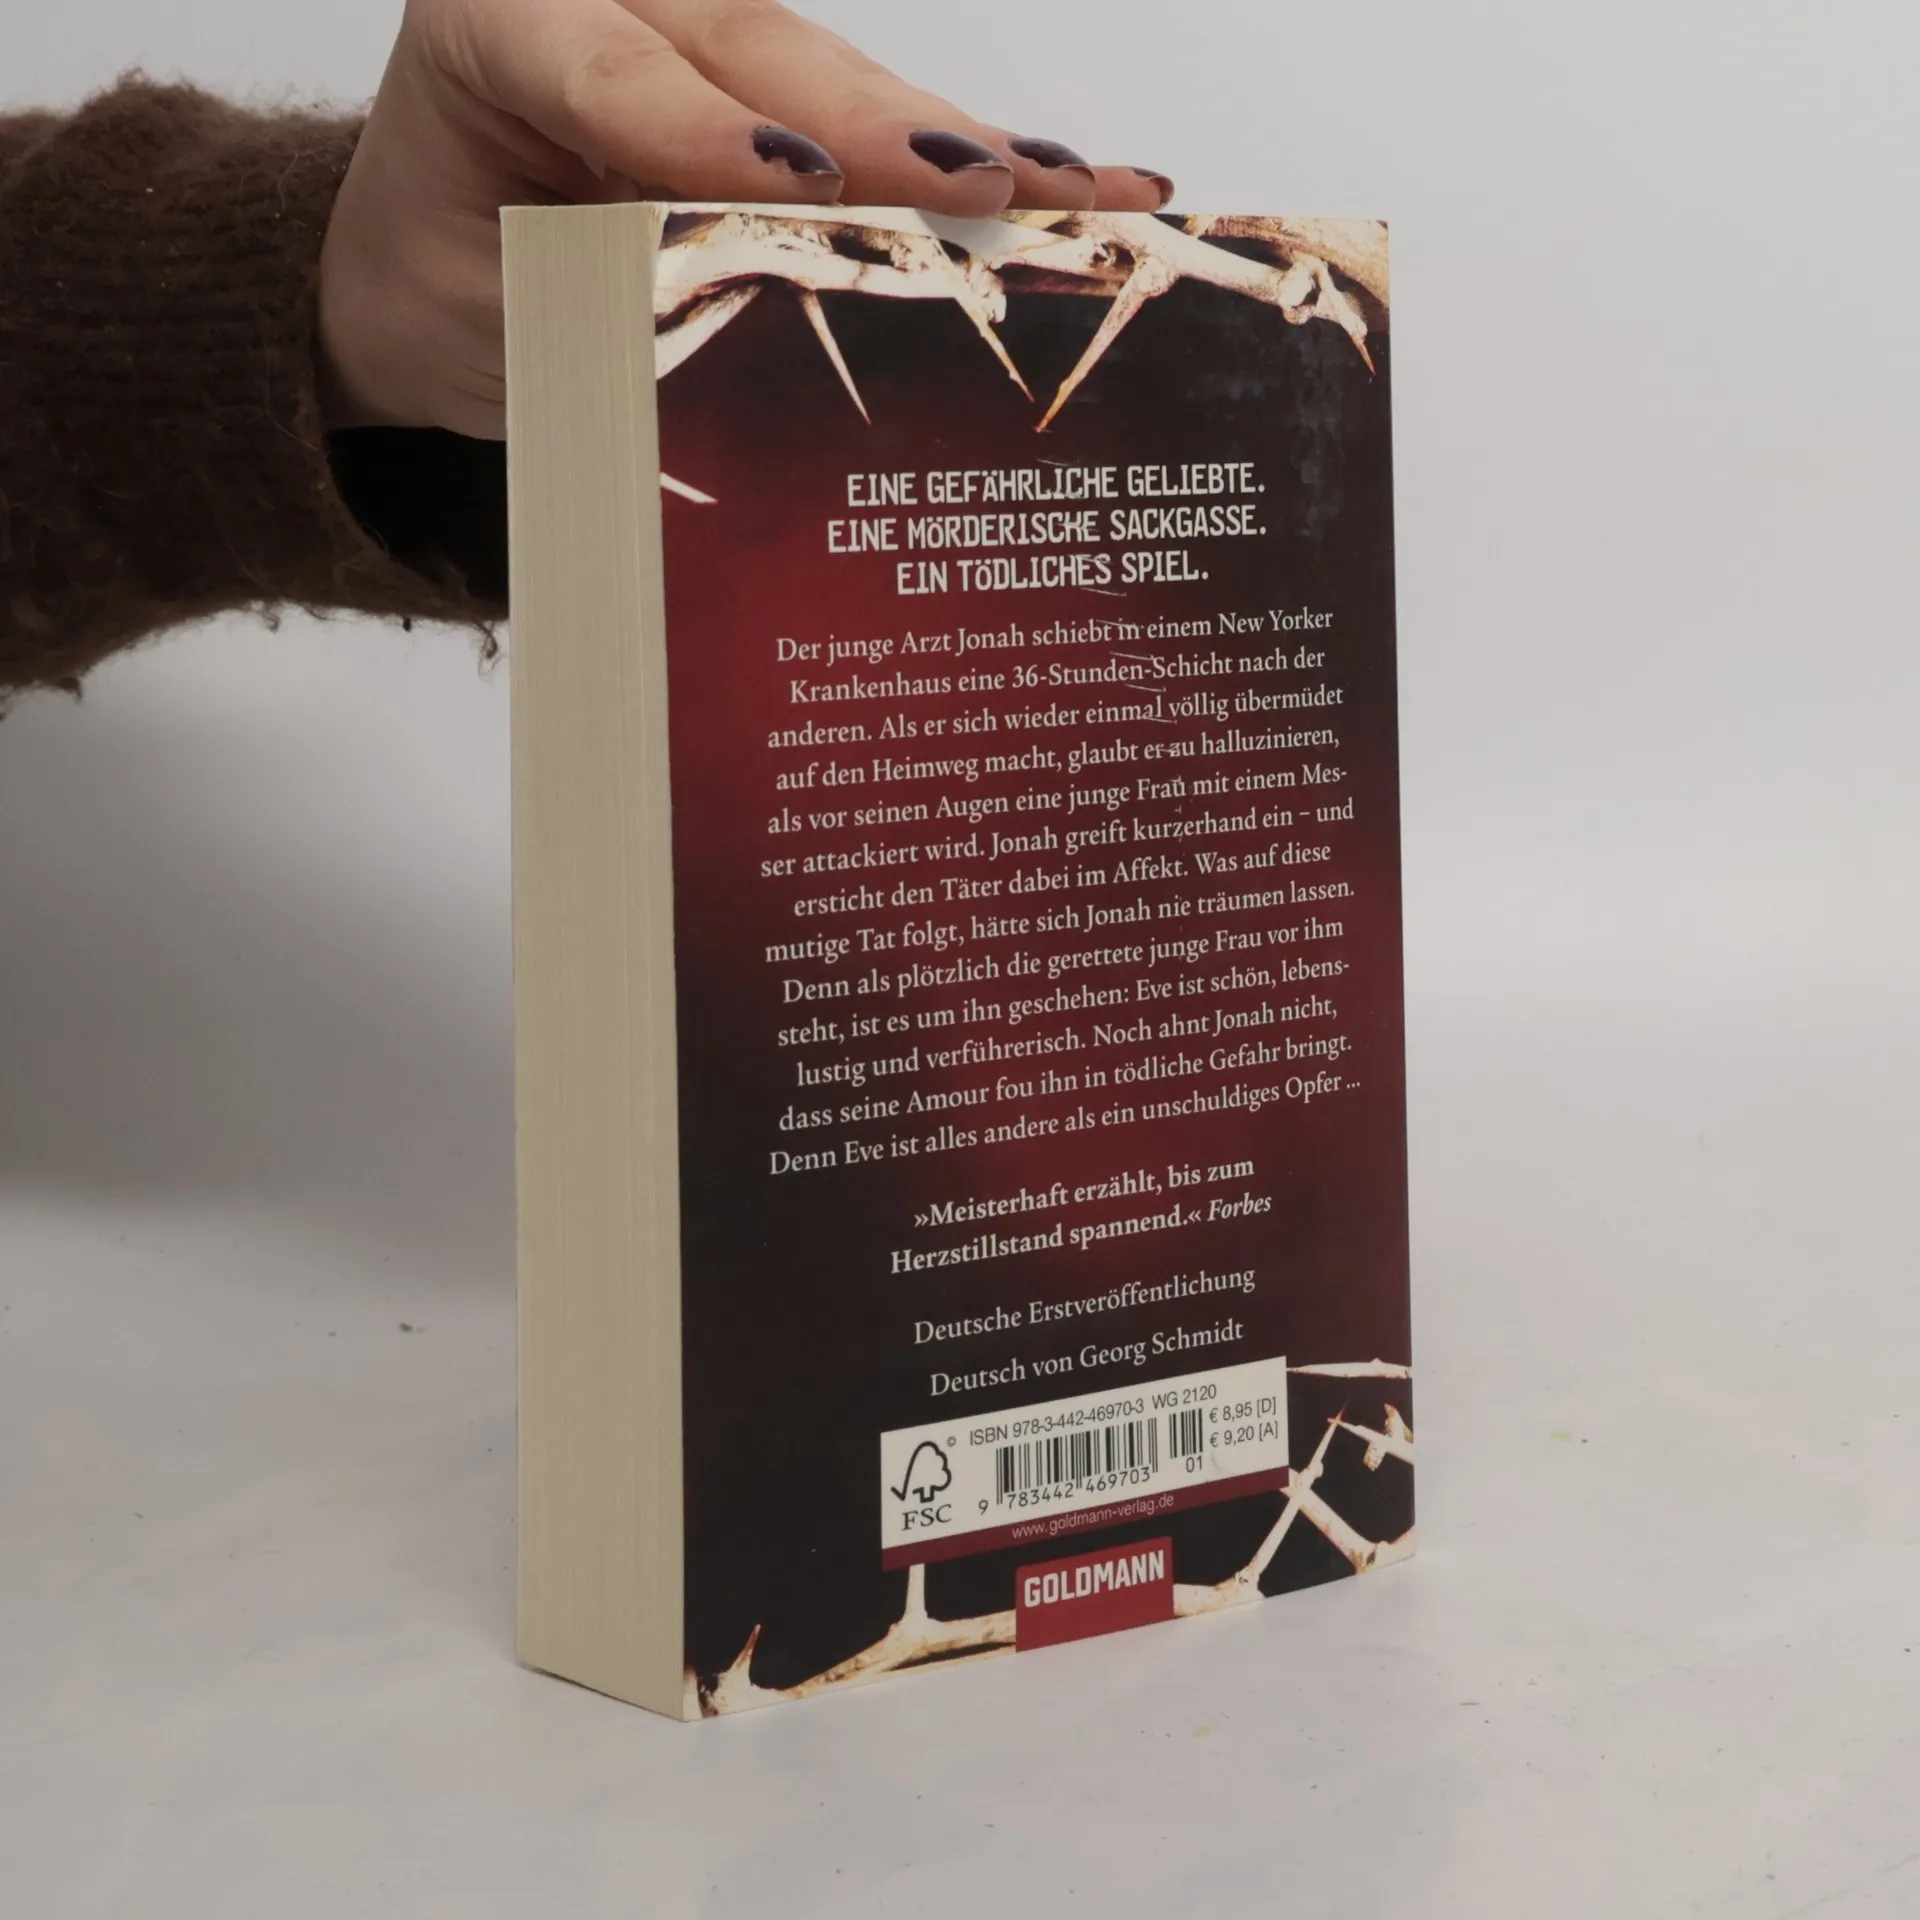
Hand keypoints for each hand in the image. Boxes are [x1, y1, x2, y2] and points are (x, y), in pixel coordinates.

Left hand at [318, 0, 1174, 437]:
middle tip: (981, 184)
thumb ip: (599, 300)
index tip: (794, 184)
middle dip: (876, 128)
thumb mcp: (490, 316)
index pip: (608, 70)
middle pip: (758, 53)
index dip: (707, 129)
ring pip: (837, 79)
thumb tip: (736, 324)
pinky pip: (868, 115)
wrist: (427, 272)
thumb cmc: (448, 287)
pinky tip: (1073, 178)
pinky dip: (966, 155)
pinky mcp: (764, 87)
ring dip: (963, 142)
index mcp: (497, 24)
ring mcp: (697, 30)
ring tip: (1078, 188)